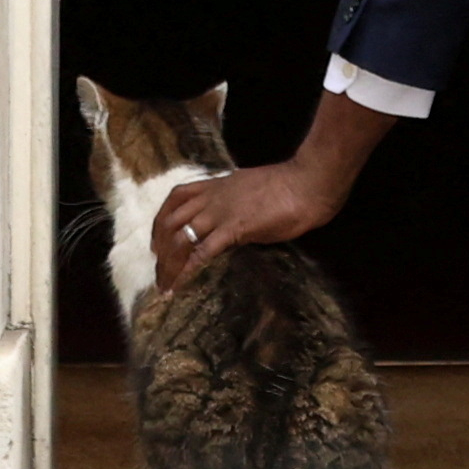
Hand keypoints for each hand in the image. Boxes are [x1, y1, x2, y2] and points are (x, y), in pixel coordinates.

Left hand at [144, 88, 397, 295]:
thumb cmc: (292, 186)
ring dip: (168, 262)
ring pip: (180, 236)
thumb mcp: (255, 191)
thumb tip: (235, 222)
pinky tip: (179, 286)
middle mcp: (213, 197)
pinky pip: (202, 252)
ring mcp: (221, 212)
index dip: (162, 220)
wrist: (309, 182)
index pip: (178, 197)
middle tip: (159, 269)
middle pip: (171, 219)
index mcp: (219, 185)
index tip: (159, 240)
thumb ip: (239, 204)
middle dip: (160, 247)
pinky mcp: (234, 229)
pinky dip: (186, 270)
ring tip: (165, 283)